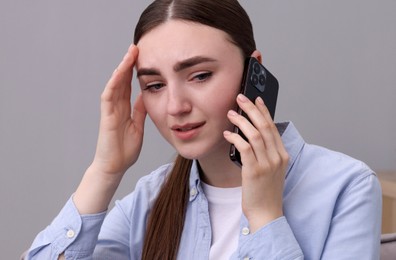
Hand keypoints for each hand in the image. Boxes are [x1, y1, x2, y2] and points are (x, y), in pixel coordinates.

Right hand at [73, 45, 145, 213]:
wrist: (115, 166)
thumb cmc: (125, 149)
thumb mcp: (138, 126)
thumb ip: (140, 111)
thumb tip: (147, 95)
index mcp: (125, 109)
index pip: (129, 85)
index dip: (135, 71)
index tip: (143, 58)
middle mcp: (116, 106)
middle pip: (121, 81)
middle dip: (128, 64)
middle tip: (136, 48)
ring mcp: (110, 110)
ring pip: (114, 85)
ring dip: (121, 69)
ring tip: (129, 54)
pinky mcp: (106, 117)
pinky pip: (108, 97)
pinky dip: (113, 84)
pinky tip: (118, 73)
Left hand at [223, 94, 288, 231]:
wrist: (266, 213)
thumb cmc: (265, 192)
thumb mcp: (271, 170)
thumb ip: (266, 153)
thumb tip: (252, 136)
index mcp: (282, 155)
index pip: (273, 127)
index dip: (264, 111)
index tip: (256, 100)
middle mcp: (277, 157)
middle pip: (265, 126)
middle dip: (252, 109)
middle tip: (241, 98)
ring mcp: (267, 164)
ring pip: (255, 134)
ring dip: (242, 120)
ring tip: (231, 113)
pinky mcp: (254, 171)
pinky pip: (244, 147)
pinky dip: (235, 137)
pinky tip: (227, 133)